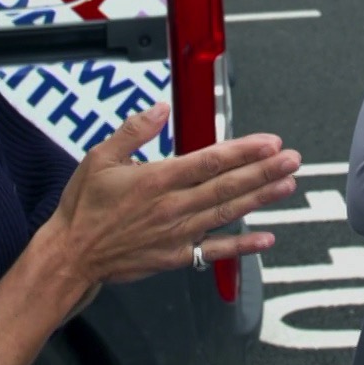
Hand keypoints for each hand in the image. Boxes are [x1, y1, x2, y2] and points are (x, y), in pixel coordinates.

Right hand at [47, 104, 300, 283]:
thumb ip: (134, 131)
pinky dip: (242, 246)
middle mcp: (173, 207)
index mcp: (156, 180)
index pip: (210, 161)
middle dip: (264, 171)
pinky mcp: (176, 255)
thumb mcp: (100, 158)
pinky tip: (266, 239)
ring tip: (287, 185)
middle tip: (292, 159)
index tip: (269, 142)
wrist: (71, 255)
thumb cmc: (84, 207)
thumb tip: (160, 109)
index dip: (243, 151)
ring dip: (261, 198)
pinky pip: (215, 251)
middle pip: (228, 186)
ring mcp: (178, 233)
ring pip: (228, 213)